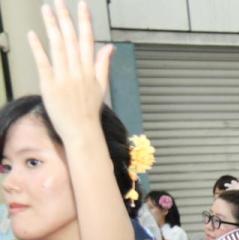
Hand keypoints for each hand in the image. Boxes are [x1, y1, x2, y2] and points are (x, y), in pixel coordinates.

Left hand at [27, 1, 112, 142]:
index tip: (82, 5)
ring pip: (57, 47)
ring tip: (46, 9)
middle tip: (59, 1)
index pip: (87, 40)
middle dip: (65, 18)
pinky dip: (38, 48)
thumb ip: (103, 64)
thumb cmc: (90, 111)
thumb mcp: (101, 86)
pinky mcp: (50, 85)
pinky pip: (44, 63)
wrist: (82, 131)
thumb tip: (109, 47)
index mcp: (90, 70)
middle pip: (71, 39)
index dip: (84, 21)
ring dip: (51, 26)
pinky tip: (33, 35)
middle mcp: (78, 71)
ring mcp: (64, 77)